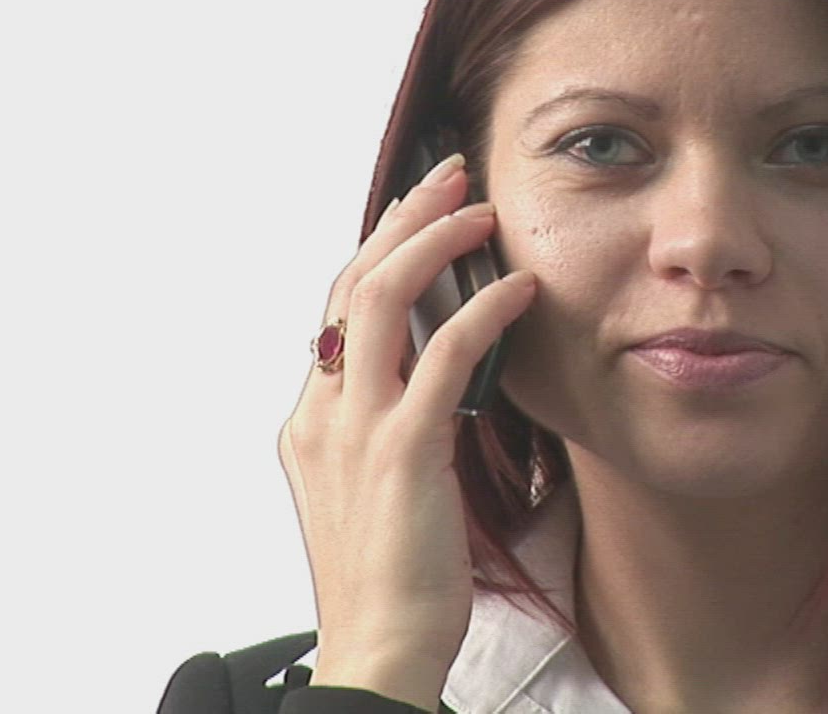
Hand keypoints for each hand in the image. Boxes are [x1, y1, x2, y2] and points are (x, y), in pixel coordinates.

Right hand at [277, 154, 538, 710]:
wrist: (378, 651)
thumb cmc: (389, 584)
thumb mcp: (372, 493)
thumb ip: (387, 431)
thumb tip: (431, 383)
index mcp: (311, 421)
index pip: (339, 309)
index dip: (380, 248)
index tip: (421, 211)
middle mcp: (323, 413)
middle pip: (353, 283)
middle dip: (403, 219)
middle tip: (450, 176)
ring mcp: (357, 430)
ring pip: (382, 300)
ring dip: (433, 242)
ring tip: (481, 210)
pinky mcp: (401, 453)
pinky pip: (442, 358)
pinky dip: (481, 312)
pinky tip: (516, 290)